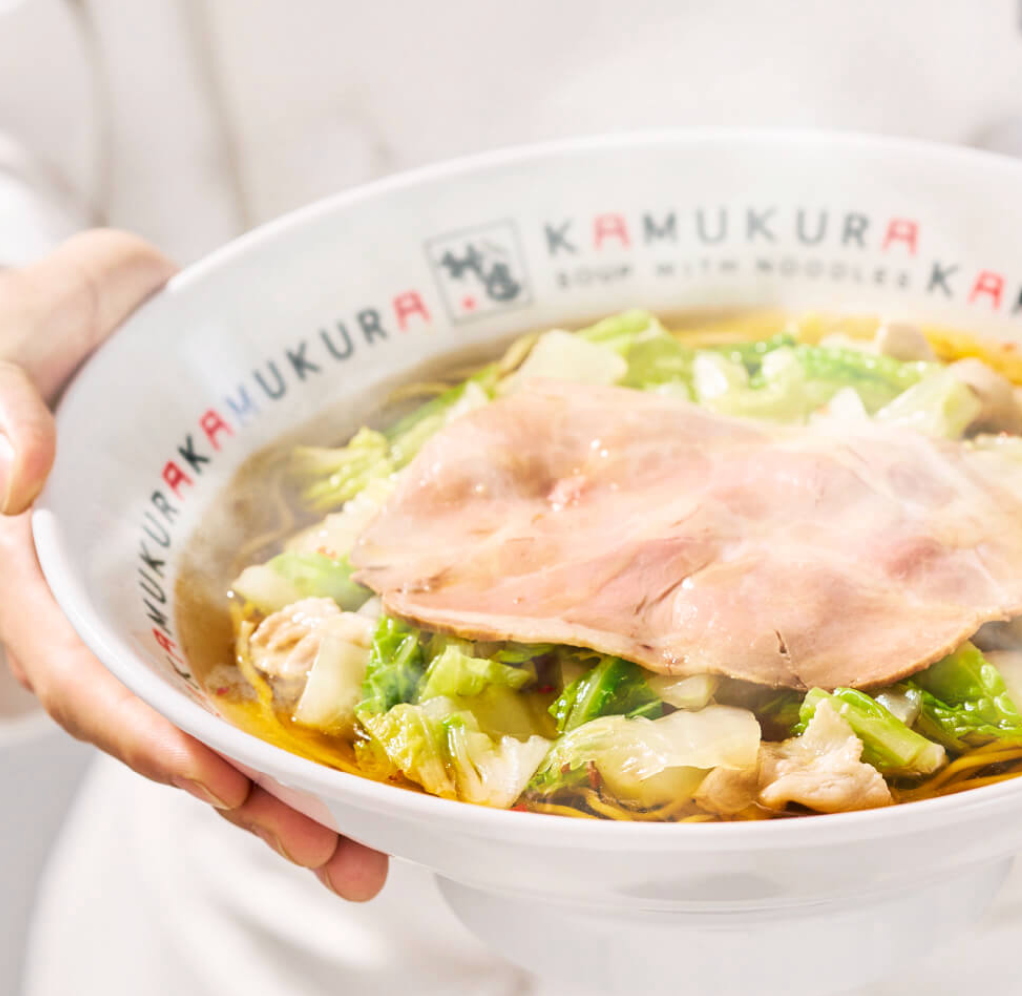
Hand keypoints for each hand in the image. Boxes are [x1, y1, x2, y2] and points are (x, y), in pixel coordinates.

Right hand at [0, 231, 387, 899]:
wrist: (112, 309)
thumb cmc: (41, 329)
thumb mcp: (3, 345)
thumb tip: (15, 478)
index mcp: (44, 578)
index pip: (86, 676)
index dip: (146, 736)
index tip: (219, 784)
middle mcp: (120, 608)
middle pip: (177, 725)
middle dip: (255, 798)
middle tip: (344, 860)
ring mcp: (187, 599)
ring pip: (241, 707)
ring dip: (304, 780)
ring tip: (379, 842)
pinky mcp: (246, 575)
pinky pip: (291, 646)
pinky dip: (334, 700)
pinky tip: (396, 742)